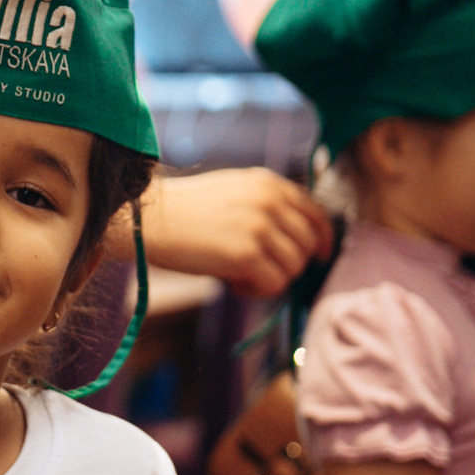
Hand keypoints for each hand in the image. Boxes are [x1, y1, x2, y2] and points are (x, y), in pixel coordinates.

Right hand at [133, 168, 335, 297]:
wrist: (152, 220)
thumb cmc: (187, 211)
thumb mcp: (235, 192)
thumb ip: (267, 206)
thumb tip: (298, 241)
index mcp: (268, 183)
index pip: (315, 212)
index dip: (323, 238)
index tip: (320, 256)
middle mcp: (269, 201)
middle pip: (308, 244)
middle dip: (292, 263)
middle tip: (263, 270)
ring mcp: (259, 227)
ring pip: (294, 267)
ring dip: (272, 278)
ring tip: (240, 275)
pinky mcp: (247, 254)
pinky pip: (274, 284)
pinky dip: (256, 290)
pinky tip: (233, 282)